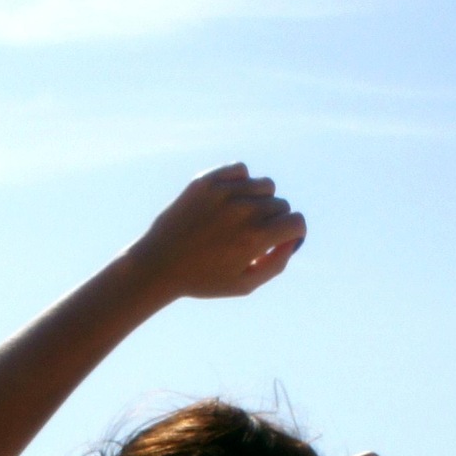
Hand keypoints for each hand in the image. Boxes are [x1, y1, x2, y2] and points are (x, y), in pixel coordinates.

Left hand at [133, 164, 305, 300]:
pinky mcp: (206, 180)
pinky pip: (241, 170)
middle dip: (274, 222)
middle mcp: (243, 211)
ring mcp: (224, 192)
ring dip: (261, 200)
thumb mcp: (245, 284)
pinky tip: (230, 199)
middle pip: (281, 205)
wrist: (158, 265)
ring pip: (265, 185)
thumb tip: (292, 240)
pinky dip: (242, 182)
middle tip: (252, 236)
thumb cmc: (203, 279)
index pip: (296, 222)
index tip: (281, 240)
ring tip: (243, 216)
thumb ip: (276, 264)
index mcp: (255, 238)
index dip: (293, 233)